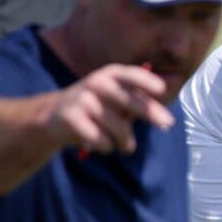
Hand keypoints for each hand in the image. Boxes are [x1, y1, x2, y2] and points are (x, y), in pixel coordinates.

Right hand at [46, 63, 173, 154]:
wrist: (54, 115)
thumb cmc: (97, 107)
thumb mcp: (117, 99)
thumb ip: (139, 103)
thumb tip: (164, 117)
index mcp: (110, 75)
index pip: (130, 75)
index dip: (146, 81)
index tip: (162, 90)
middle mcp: (96, 83)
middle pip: (127, 100)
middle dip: (149, 113)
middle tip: (168, 125)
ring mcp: (82, 99)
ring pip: (117, 127)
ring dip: (126, 141)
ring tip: (125, 145)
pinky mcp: (71, 118)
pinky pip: (100, 139)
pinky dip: (106, 146)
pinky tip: (102, 145)